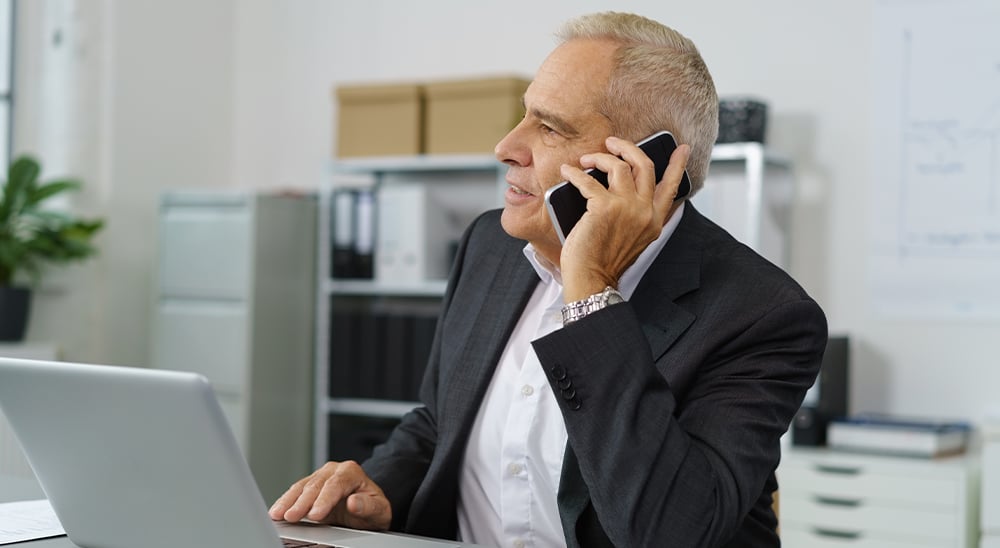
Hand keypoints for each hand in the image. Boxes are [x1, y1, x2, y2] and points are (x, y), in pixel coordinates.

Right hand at [268, 460, 391, 530]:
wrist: (367, 507)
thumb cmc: (373, 508)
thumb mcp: (378, 509)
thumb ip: (367, 505)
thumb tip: (353, 502)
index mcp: (351, 472)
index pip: (335, 485)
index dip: (323, 500)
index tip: (315, 514)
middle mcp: (334, 471)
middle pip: (315, 485)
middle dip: (302, 502)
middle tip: (291, 516)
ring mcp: (320, 477)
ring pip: (301, 487)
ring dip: (288, 501)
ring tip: (278, 514)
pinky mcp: (310, 486)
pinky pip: (295, 492)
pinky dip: (285, 502)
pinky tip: (277, 511)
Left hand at [559, 137, 690, 300]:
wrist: (592, 280)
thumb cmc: (604, 261)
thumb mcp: (632, 238)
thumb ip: (635, 215)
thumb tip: (623, 187)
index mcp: (655, 220)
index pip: (672, 187)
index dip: (678, 165)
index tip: (682, 148)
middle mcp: (645, 211)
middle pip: (644, 165)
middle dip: (627, 147)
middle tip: (613, 143)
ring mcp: (627, 208)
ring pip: (619, 165)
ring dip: (600, 158)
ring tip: (586, 160)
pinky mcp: (604, 207)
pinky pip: (588, 180)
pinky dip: (575, 174)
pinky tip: (567, 172)